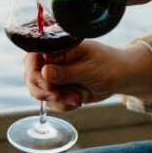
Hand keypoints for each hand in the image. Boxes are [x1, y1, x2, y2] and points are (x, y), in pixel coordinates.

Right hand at [23, 40, 151, 111]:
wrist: (121, 76)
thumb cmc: (109, 66)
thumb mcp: (89, 69)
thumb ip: (66, 72)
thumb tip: (44, 71)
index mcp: (60, 47)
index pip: (33, 56)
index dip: (35, 74)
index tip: (49, 88)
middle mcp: (53, 59)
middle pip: (30, 75)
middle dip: (44, 91)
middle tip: (60, 96)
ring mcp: (55, 74)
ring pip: (39, 91)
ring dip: (56, 100)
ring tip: (76, 99)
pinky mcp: (59, 88)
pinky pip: (50, 101)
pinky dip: (62, 105)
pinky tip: (77, 101)